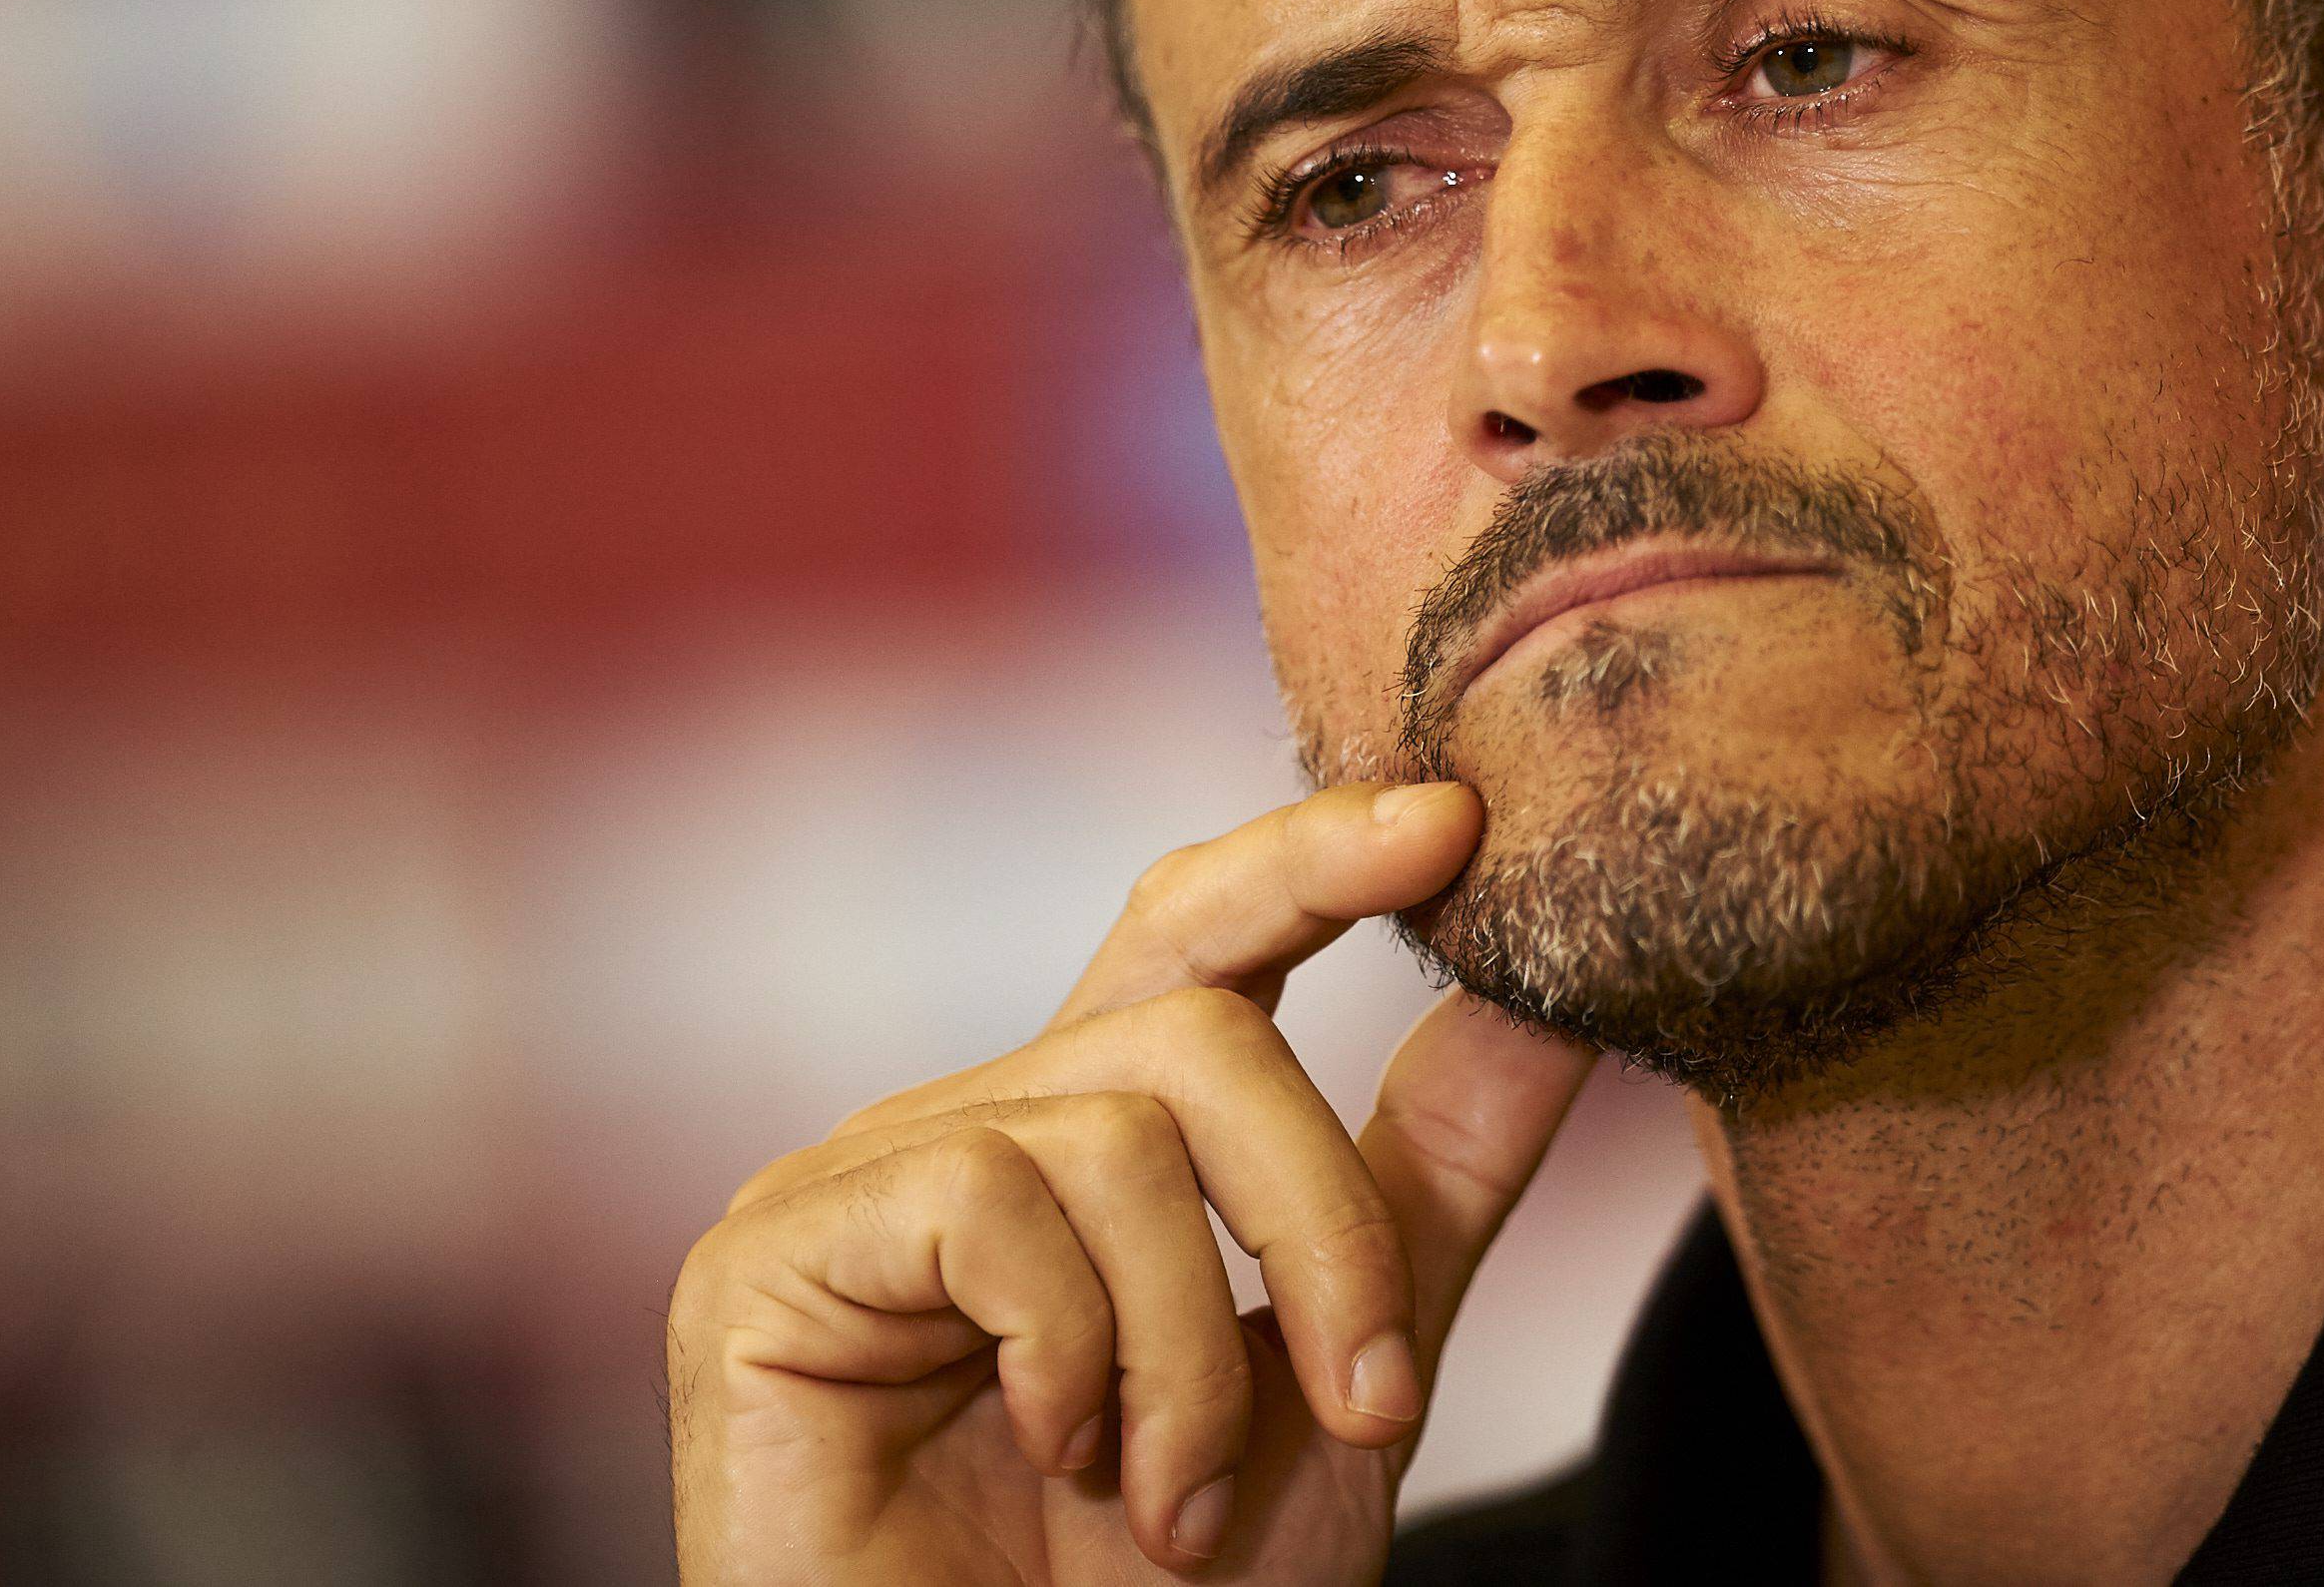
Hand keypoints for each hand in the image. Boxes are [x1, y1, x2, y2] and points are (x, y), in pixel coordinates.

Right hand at [666, 781, 1597, 1582]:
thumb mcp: (1351, 1371)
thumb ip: (1432, 1179)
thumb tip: (1556, 993)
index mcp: (1095, 1141)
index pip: (1206, 935)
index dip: (1317, 856)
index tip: (1458, 818)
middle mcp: (972, 1130)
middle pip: (1202, 1035)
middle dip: (1327, 1225)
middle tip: (1371, 1410)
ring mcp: (857, 1184)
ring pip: (1116, 1130)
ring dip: (1196, 1351)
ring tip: (1177, 1504)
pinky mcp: (767, 1260)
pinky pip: (986, 1200)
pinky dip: (1071, 1354)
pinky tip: (1055, 1463)